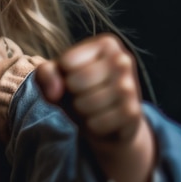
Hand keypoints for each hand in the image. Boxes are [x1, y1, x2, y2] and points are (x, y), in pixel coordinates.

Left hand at [34, 33, 154, 181]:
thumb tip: (53, 80)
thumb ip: (45, 76)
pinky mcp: (135, 115)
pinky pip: (98, 123)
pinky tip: (101, 128)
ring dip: (81, 115)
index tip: (67, 89)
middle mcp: (121, 60)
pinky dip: (92, 130)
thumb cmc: (76, 104)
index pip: (65, 62)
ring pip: (86, 102)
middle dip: (71, 98)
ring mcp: (131, 87)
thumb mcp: (54, 87)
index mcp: (103, 45)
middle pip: (75, 81)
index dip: (59, 81)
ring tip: (90, 116)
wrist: (106, 136)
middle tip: (81, 105)